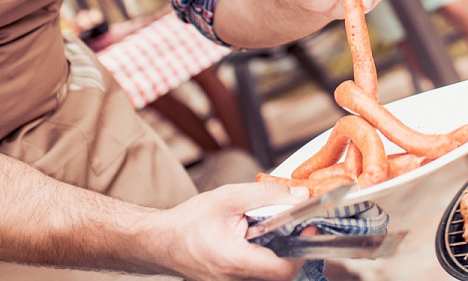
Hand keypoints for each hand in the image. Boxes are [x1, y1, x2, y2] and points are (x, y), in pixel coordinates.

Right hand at [154, 182, 309, 280]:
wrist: (160, 240)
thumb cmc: (188, 221)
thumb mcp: (229, 197)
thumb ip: (266, 195)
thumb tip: (298, 194)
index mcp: (236, 261)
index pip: (284, 270)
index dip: (302, 251)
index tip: (308, 229)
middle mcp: (235, 279)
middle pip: (280, 272)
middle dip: (291, 247)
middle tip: (293, 225)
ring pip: (268, 273)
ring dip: (277, 251)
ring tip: (269, 228)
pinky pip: (256, 272)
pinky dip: (263, 255)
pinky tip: (256, 238)